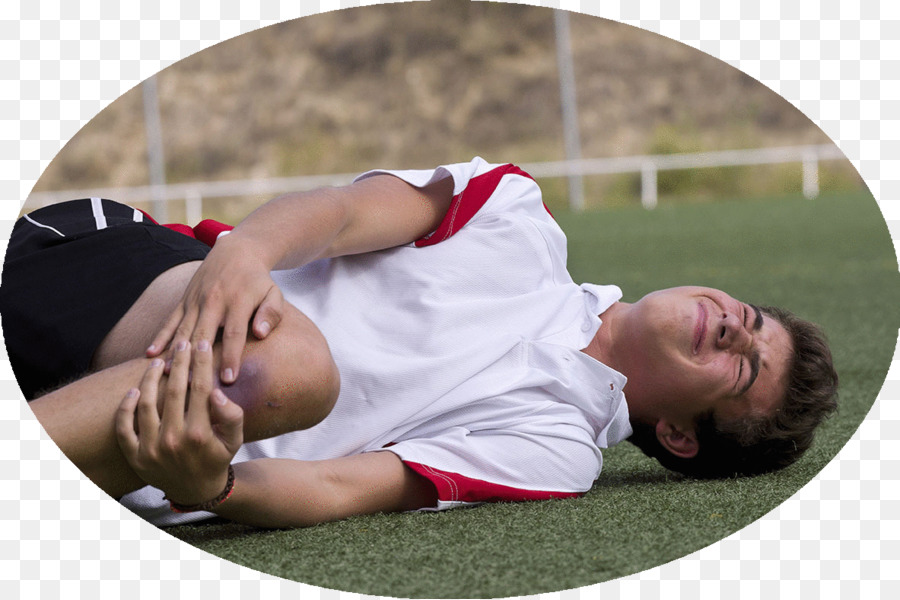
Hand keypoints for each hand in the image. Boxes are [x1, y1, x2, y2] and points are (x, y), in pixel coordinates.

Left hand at [116, 340, 243, 505]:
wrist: (196, 491)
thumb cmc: (217, 458)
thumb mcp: (235, 439)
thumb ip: (232, 415)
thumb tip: (215, 391)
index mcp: (199, 434)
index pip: (199, 388)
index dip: (201, 363)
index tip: (201, 344)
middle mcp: (173, 441)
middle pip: (173, 391)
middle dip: (178, 363)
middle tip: (180, 343)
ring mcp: (151, 449)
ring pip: (146, 405)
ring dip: (150, 380)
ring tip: (157, 362)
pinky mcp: (135, 456)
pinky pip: (124, 428)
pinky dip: (126, 408)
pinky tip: (134, 391)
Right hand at [146, 234, 283, 382]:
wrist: (237, 251)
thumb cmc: (258, 280)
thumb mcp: (274, 293)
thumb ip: (271, 313)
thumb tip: (261, 334)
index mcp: (238, 302)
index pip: (234, 334)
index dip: (231, 357)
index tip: (228, 379)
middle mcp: (214, 302)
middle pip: (203, 335)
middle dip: (198, 361)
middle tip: (192, 386)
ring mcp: (196, 301)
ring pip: (183, 330)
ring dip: (175, 353)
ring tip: (168, 376)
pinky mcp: (185, 300)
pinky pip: (171, 321)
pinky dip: (160, 337)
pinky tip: (150, 354)